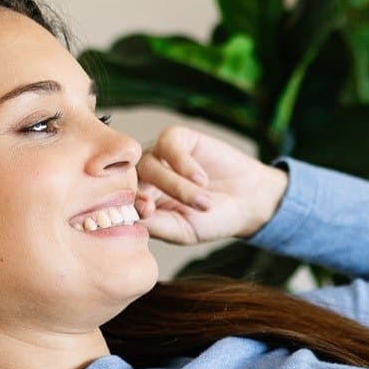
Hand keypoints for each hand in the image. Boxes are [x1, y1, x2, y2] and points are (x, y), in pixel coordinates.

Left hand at [134, 124, 288, 245]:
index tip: (149, 211)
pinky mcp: (177, 139)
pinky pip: (169, 145)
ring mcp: (159, 155)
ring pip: (150, 164)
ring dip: (176, 185)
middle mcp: (144, 176)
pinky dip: (184, 163)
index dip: (129, 203)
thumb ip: (154, 224)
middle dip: (153, 195)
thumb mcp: (182, 230)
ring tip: (203, 203)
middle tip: (171, 206)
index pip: (120, 199)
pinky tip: (202, 179)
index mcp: (141, 200)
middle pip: (133, 180)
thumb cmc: (213, 219)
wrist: (248, 201)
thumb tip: (127, 217)